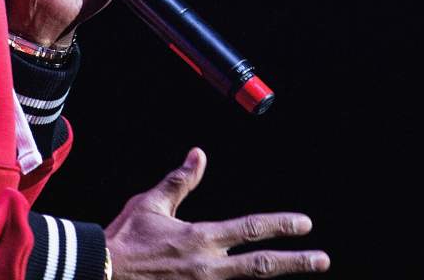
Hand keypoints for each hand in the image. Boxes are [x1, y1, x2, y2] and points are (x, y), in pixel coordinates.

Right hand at [105, 148, 329, 278]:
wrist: (101, 273)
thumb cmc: (126, 239)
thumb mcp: (152, 204)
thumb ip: (180, 181)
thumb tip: (199, 155)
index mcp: (201, 238)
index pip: (251, 229)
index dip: (280, 225)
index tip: (305, 224)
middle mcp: (208, 267)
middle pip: (261, 266)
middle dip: (295, 262)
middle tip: (322, 259)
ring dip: (273, 276)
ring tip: (299, 270)